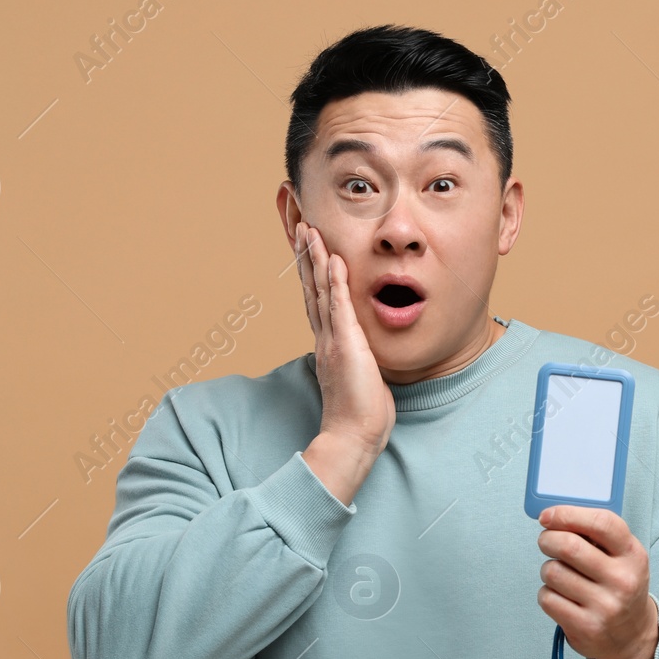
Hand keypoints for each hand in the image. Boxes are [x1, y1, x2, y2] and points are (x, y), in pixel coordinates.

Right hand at [295, 224, 392, 502]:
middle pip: (310, 285)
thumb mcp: (359, 374)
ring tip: (309, 228)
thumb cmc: (360, 411)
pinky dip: (335, 281)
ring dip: (315, 258)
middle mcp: (325, 335)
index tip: (306, 242)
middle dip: (305, 253)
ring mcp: (333, 338)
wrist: (354, 435)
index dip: (311, 268)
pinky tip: (333, 259)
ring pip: (320, 289)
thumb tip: (359, 349)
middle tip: (298, 223)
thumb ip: (356, 356)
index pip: (317, 296)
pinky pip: (339, 306)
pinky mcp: (344, 345)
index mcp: (328, 340)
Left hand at [537, 506, 658, 658]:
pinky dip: (547, 594)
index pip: (601, 523)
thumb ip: (596, 535)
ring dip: (548, 569)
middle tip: (546, 541)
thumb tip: (556, 515)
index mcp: (632, 555)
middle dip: (548, 539)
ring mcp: (605, 605)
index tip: (547, 515)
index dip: (568, 514)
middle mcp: (622, 580)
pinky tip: (562, 596)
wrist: (632, 635)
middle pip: (568, 546)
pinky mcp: (585, 626)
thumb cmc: (620, 586)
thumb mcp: (622, 556)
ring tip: (561, 575)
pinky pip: (547, 598)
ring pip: (552, 572)